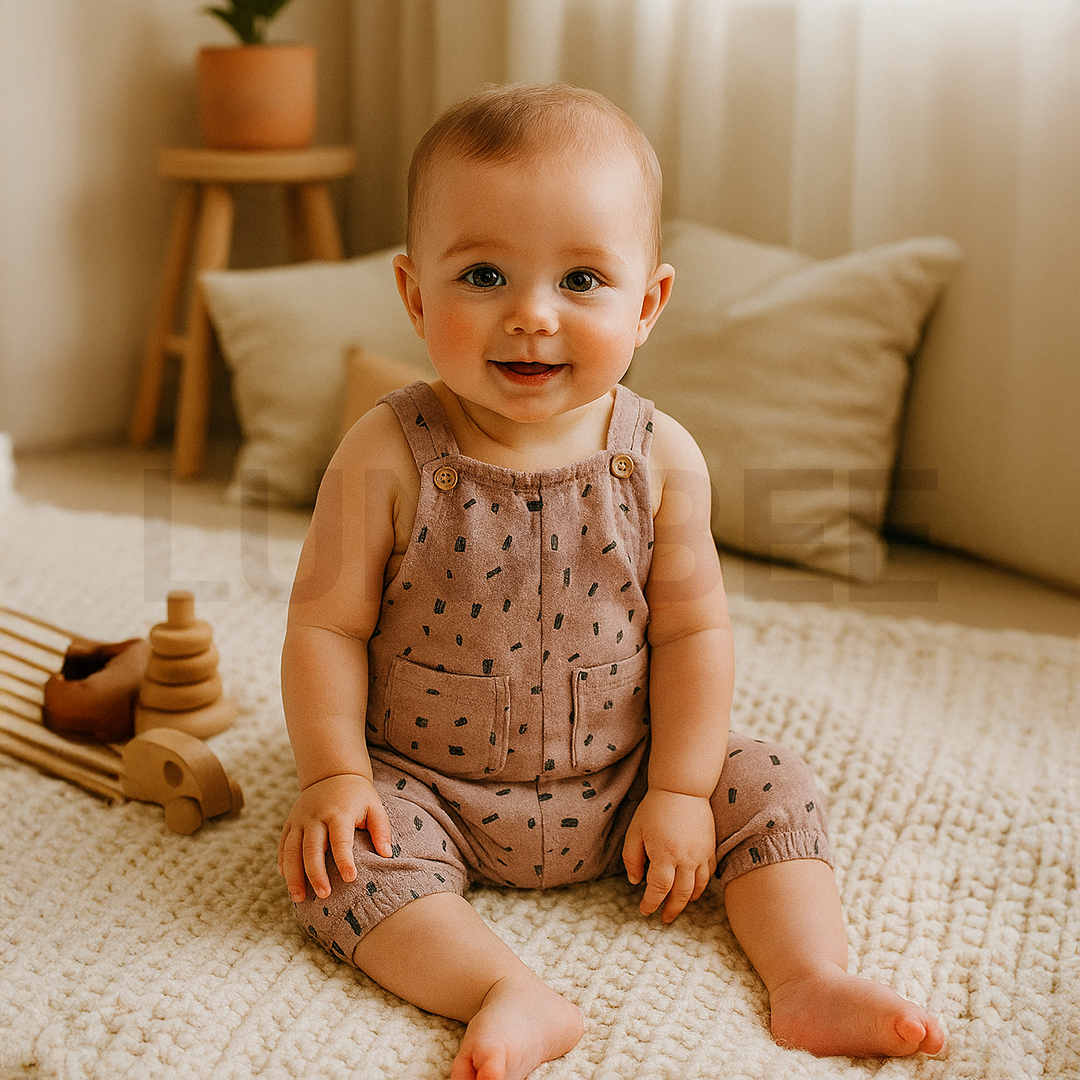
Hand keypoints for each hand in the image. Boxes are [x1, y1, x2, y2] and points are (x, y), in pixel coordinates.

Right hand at [278, 773, 392, 902]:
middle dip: (316, 874)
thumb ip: (381, 830)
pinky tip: (287, 880)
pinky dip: (283, 863)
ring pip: (291, 850)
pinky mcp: (290, 823)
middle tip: (323, 895)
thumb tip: (386, 855)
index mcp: (339, 812)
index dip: (345, 859)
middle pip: (312, 848)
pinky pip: (283, 845)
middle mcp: (315, 816)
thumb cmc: (358, 797)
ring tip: (298, 898)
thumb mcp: (374, 806)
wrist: (332, 774)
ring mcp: (299, 819)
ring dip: (294, 875)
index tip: (350, 878)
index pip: (340, 839)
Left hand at [622, 788, 716, 922]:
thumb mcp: (635, 831)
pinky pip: (709, 874)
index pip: (658, 889)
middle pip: (680, 895)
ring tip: (678, 906)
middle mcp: (685, 859)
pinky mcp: (710, 848)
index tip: (645, 911)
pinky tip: (693, 889)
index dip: (651, 903)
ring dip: (687, 901)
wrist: (682, 788)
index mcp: (664, 855)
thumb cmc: (655, 808)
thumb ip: (632, 858)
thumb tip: (636, 881)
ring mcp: (701, 854)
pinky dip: (701, 886)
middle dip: (671, 910)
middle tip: (664, 918)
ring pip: (698, 888)